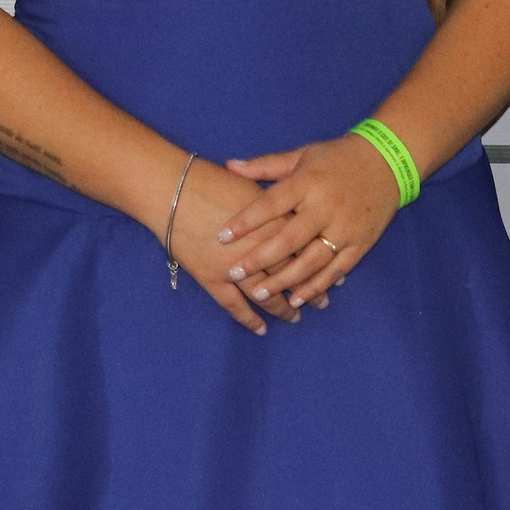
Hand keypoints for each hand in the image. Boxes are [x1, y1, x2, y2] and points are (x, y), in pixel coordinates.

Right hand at [167, 163, 317, 333]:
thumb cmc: (212, 180)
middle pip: (292, 274)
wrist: (173, 190)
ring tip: (296, 317)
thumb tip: (295, 211)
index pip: (306, 248)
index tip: (336, 274)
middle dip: (310, 290)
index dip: (321, 263)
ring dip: (283, 308)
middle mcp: (261, 248)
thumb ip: (276, 204)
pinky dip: (248, 319)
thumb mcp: (254, 185)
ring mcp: (236, 267)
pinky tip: (261, 329)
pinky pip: (234, 305)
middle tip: (323, 302)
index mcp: (275, 222)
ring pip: (266, 294)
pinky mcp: (213, 278)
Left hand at [218, 134, 404, 308]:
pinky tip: (297, 298)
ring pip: (311, 261)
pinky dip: (316, 286)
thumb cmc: (336, 158)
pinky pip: (336, 270)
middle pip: (289, 239)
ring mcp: (345, 227)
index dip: (245, 222)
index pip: (271, 204)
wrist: (387, 161)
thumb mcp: (302, 155)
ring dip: (284, 280)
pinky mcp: (361, 243)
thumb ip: (265, 166)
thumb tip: (229, 166)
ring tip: (259, 294)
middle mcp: (326, 206)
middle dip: (260, 259)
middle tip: (234, 273)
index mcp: (307, 182)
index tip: (221, 236)